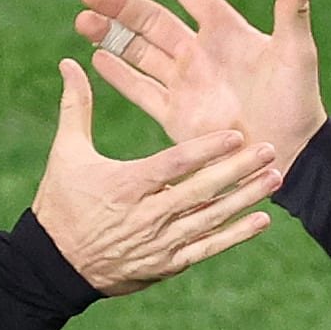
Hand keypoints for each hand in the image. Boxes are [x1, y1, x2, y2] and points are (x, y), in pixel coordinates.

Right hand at [31, 59, 279, 295]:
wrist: (56, 265)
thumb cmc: (61, 203)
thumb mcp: (66, 154)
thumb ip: (76, 107)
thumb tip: (69, 63)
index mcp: (125, 185)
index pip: (172, 165)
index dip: (204, 151)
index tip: (234, 135)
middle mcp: (147, 216)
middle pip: (200, 191)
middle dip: (237, 171)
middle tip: (268, 150)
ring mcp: (160, 243)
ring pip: (209, 219)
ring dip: (245, 199)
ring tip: (274, 179)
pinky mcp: (168, 264)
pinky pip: (206, 249)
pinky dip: (235, 236)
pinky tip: (261, 220)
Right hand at [74, 0, 326, 172]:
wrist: (290, 154)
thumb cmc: (298, 102)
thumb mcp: (297, 54)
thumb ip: (293, 12)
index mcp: (225, 30)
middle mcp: (199, 52)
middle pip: (151, 19)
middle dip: (119, 4)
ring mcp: (185, 83)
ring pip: (139, 51)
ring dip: (111, 36)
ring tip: (82, 21)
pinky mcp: (176, 115)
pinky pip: (141, 90)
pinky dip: (119, 75)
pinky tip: (97, 59)